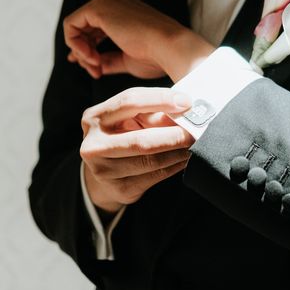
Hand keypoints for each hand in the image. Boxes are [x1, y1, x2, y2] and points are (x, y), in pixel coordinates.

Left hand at [63, 0, 214, 81]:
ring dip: (81, 51)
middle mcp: (115, 2)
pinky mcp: (97, 8)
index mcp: (125, 10)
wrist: (170, 48)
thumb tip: (93, 64)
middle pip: (85, 28)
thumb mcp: (127, 60)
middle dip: (84, 53)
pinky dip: (75, 44)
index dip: (90, 50)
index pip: (97, 28)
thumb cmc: (156, 56)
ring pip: (76, 27)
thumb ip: (109, 60)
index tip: (96, 70)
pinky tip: (91, 57)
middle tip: (95, 72)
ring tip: (96, 67)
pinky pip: (71, 25)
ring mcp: (106, 2)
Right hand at [80, 87, 194, 214]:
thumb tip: (183, 108)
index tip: (186, 102)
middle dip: (174, 135)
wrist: (103, 170)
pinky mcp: (120, 189)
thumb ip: (151, 112)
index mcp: (95, 118)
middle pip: (141, 140)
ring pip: (150, 161)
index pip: (130, 102)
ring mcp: (103, 171)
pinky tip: (185, 158)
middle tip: (196, 131)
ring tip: (194, 144)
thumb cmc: (122, 134)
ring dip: (178, 152)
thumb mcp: (130, 117)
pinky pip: (155, 176)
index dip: (160, 99)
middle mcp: (93, 145)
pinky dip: (175, 165)